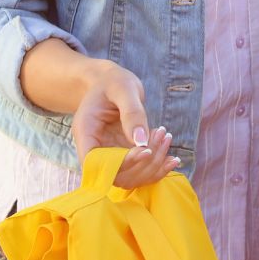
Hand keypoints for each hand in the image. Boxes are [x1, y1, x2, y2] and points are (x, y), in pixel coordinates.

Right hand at [69, 59, 178, 187]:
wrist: (111, 83)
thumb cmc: (113, 81)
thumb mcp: (123, 88)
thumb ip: (132, 112)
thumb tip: (141, 141)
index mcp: (86, 133)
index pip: (97, 163)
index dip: (122, 163)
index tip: (146, 150)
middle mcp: (95, 149)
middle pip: (116, 175)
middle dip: (143, 163)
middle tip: (162, 136)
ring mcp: (110, 155)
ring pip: (130, 178)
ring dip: (153, 165)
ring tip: (166, 137)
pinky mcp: (124, 156)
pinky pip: (139, 172)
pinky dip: (157, 168)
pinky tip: (172, 158)